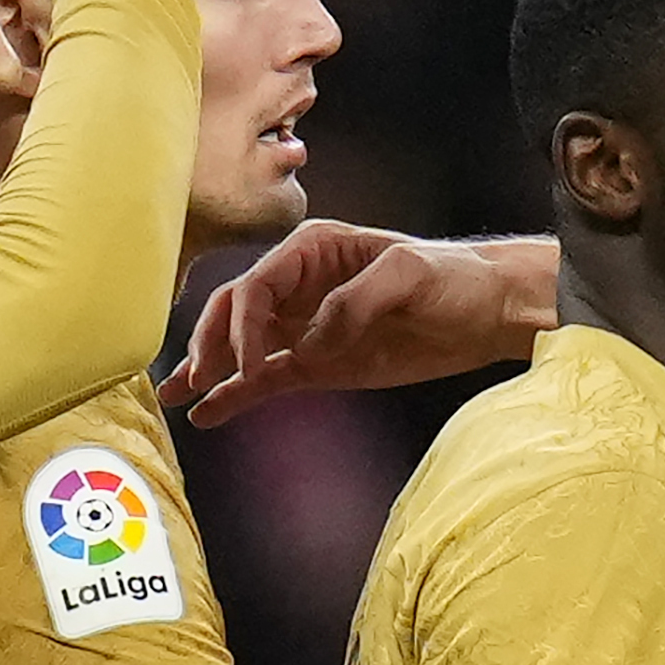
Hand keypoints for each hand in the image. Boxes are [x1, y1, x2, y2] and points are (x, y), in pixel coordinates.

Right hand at [159, 222, 553, 425]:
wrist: (489, 311)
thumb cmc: (453, 277)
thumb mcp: (409, 273)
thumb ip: (355, 300)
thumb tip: (311, 341)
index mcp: (313, 251)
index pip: (256, 285)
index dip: (244, 325)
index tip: (251, 364)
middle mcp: (299, 287)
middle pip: (234, 313)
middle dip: (209, 344)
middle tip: (195, 377)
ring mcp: (307, 328)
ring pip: (241, 348)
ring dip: (207, 369)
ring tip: (175, 395)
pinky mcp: (321, 364)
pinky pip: (268, 381)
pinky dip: (237, 395)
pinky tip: (209, 413)